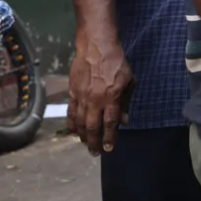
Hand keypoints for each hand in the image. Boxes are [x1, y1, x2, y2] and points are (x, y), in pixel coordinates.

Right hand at [67, 35, 133, 153]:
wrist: (96, 47)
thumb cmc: (117, 64)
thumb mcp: (129, 82)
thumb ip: (125, 103)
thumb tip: (124, 122)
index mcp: (111, 98)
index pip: (110, 124)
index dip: (109, 138)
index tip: (109, 149)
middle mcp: (95, 100)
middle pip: (93, 127)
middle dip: (94, 142)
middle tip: (95, 152)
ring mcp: (81, 97)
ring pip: (80, 122)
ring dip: (82, 136)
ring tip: (86, 144)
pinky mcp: (72, 92)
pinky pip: (71, 112)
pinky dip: (72, 124)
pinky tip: (74, 131)